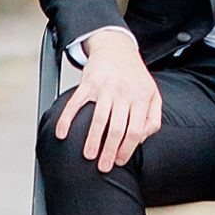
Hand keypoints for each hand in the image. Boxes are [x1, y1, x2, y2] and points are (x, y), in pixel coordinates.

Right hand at [54, 31, 162, 170]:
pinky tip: (62, 133)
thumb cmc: (135, 76)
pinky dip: (67, 119)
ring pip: (98, 119)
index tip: (120, 161)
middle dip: (109, 151)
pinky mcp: (88, 83)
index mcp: (140, 98)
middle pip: (117, 128)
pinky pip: (76, 103)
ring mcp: (105, 88)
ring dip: (92, 140)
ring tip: (88, 155)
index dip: (128, 149)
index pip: (136, 130)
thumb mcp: (152, 94)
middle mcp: (123, 93)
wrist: (117, 48)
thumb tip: (142, 138)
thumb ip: (153, 117)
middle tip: (103, 166)